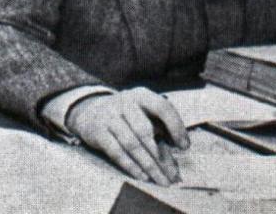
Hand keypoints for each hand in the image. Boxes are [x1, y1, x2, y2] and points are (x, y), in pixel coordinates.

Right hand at [65, 87, 189, 184]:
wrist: (91, 111)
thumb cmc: (127, 117)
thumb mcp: (143, 116)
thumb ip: (160, 136)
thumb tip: (174, 167)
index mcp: (141, 95)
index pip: (162, 107)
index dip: (175, 126)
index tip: (184, 147)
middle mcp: (125, 102)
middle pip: (145, 130)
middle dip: (160, 156)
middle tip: (172, 175)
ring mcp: (109, 116)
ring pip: (131, 144)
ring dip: (148, 165)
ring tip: (160, 180)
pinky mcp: (98, 132)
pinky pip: (116, 152)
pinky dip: (131, 166)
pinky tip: (142, 176)